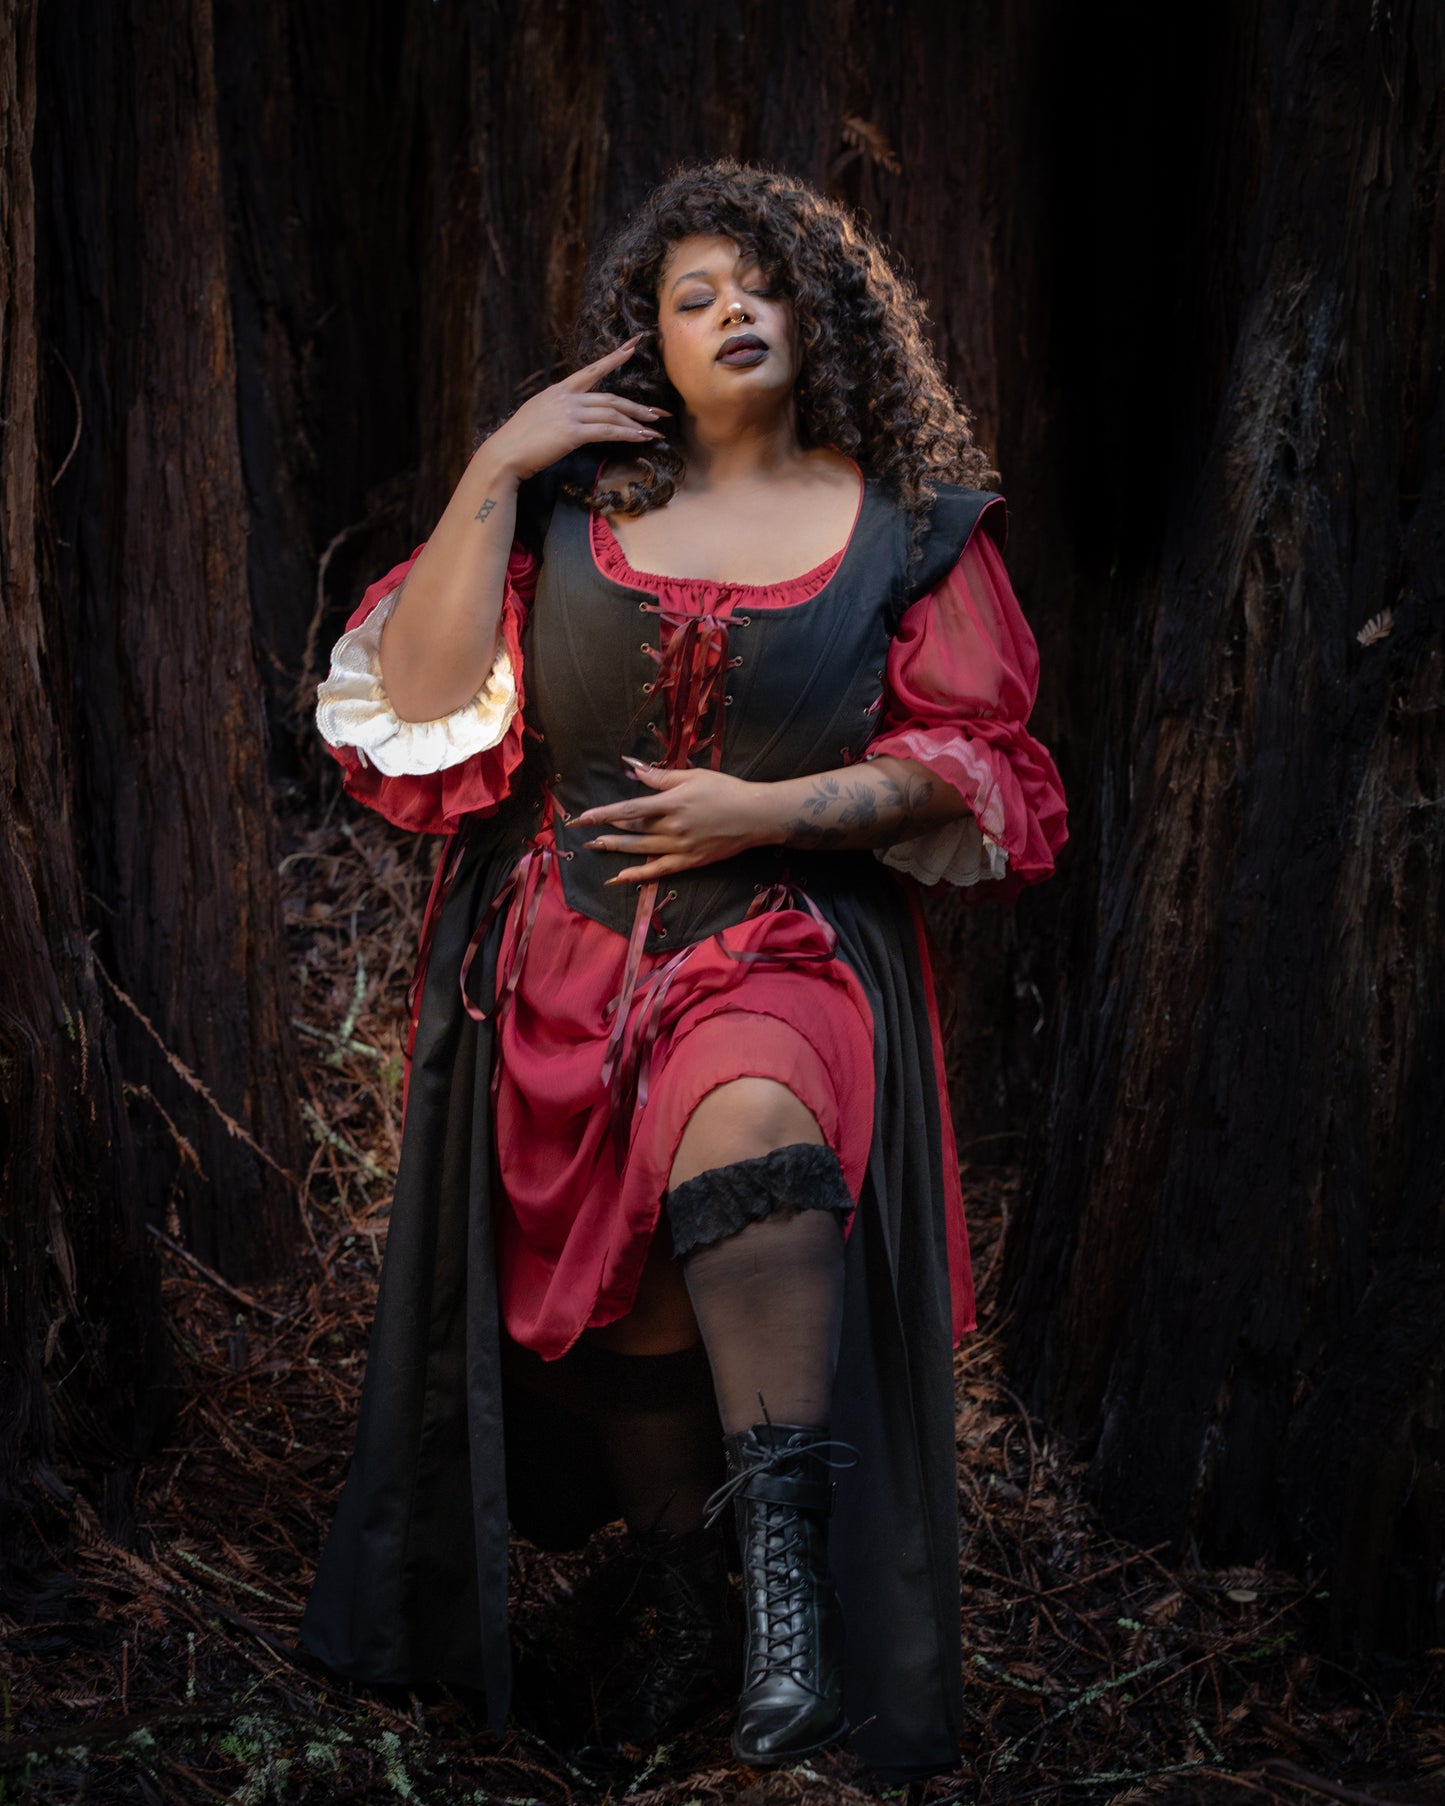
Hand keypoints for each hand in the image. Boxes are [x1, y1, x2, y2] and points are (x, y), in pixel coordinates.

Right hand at [484, 337, 668, 482]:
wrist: (504, 453)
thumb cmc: (518, 441)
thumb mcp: (537, 416)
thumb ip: (556, 411)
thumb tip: (570, 417)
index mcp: (558, 391)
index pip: (591, 370)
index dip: (614, 359)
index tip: (632, 348)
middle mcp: (566, 398)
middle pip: (610, 398)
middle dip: (636, 406)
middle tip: (657, 412)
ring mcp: (570, 414)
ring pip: (612, 413)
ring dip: (636, 422)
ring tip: (654, 428)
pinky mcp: (572, 433)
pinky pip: (607, 431)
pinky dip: (627, 434)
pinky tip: (642, 438)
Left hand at [571, 760, 781, 883]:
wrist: (755, 816)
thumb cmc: (725, 790)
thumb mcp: (692, 776)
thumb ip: (660, 776)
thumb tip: (633, 769)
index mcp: (672, 802)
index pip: (629, 809)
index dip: (603, 814)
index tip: (582, 818)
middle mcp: (672, 827)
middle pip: (632, 829)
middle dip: (605, 830)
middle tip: (584, 832)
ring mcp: (680, 847)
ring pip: (640, 850)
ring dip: (615, 849)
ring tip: (594, 848)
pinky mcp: (689, 861)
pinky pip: (658, 871)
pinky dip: (637, 876)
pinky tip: (619, 878)